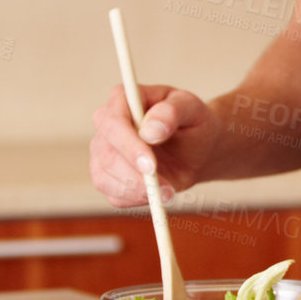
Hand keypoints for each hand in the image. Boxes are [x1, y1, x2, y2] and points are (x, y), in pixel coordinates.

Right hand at [90, 83, 222, 207]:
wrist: (197, 148)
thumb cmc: (193, 122)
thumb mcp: (192, 109)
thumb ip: (172, 112)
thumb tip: (150, 130)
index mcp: (123, 99)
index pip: (114, 122)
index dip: (129, 145)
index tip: (150, 165)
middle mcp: (106, 124)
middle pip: (105, 152)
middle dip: (133, 173)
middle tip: (162, 187)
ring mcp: (103, 152)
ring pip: (104, 177)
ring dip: (136, 190)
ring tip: (168, 192)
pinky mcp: (108, 176)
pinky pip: (114, 194)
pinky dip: (136, 199)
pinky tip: (158, 196)